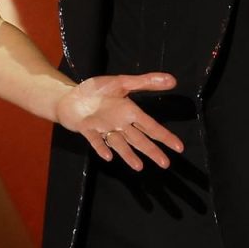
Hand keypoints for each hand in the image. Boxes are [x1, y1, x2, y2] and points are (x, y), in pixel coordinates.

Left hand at [54, 72, 184, 170]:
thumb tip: (172, 80)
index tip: (179, 147)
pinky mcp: (87, 129)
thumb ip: (145, 82)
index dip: (164, 136)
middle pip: (139, 139)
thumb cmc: (96, 90)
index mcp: (129, 112)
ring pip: (120, 143)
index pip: (151, 126)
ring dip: (128, 154)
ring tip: (139, 167)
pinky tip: (108, 156)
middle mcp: (119, 124)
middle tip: (165, 164)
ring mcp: (103, 128)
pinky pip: (95, 139)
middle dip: (151, 150)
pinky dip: (102, 147)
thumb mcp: (121, 82)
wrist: (69, 96)